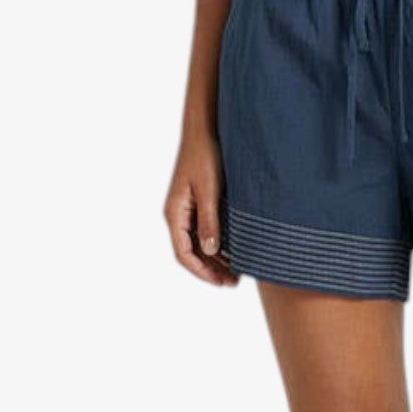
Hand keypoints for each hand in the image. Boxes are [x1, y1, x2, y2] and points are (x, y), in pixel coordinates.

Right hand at [165, 132, 238, 286]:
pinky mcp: (199, 201)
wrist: (205, 128)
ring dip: (216, 258)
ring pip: (199, 243)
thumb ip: (209, 220)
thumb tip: (211, 250)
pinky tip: (236, 249)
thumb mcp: (209, 189)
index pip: (183, 253)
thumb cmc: (205, 155)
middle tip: (234, 282)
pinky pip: (205, 230)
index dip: (202, 272)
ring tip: (238, 270)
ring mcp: (187, 208)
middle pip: (191, 252)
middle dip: (211, 269)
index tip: (222, 283)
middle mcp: (178, 214)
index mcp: (175, 213)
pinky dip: (219, 243)